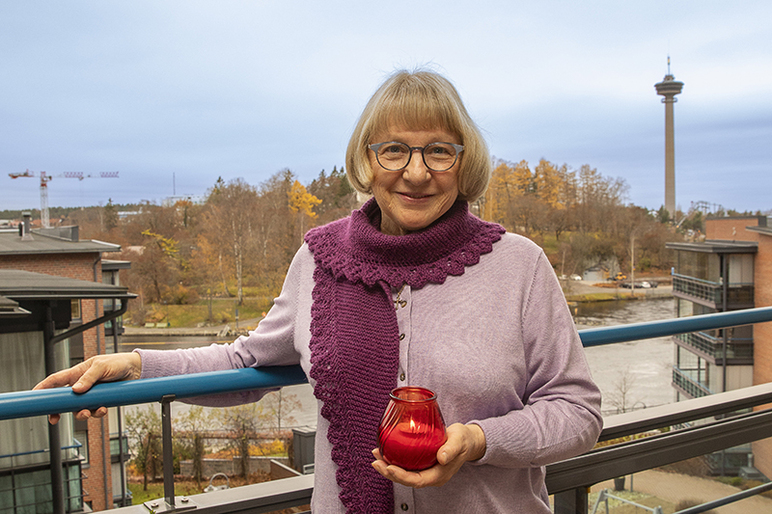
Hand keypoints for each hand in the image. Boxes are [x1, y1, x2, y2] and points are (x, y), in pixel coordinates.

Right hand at [33, 352, 141, 424]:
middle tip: (55, 419)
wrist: (135, 370)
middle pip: (63, 401)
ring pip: (78, 409)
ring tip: (88, 413)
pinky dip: (97, 413)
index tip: (32, 396)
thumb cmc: (116, 363)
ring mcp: (91, 394)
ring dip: (81, 414)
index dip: (42, 388)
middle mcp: (81, 385)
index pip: (55, 381)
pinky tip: (103, 409)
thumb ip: (88, 378)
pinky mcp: (101, 401)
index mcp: (77, 373)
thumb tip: (75, 390)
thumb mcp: (101, 367)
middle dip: (58, 411)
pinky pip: (95, 411)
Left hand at [371, 422, 485, 487]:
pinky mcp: (422, 463)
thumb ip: (451, 449)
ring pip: (404, 473)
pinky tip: (384, 451)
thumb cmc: (463, 440)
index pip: (416, 481)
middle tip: (376, 461)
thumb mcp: (459, 441)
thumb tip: (441, 458)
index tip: (389, 467)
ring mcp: (426, 470)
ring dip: (388, 466)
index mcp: (439, 476)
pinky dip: (394, 459)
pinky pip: (406, 465)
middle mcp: (430, 476)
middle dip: (389, 472)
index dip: (401, 476)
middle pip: (406, 480)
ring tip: (376, 455)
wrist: (467, 440)